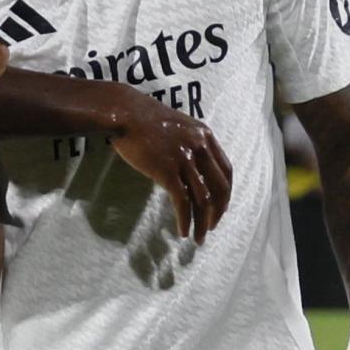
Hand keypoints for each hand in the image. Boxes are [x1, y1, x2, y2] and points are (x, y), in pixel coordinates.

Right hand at [109, 93, 232, 242]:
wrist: (123, 112)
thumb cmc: (142, 117)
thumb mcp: (176, 126)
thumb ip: (188, 142)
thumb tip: (190, 164)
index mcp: (205, 136)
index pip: (226, 170)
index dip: (226, 193)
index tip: (221, 207)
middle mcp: (200, 148)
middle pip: (220, 188)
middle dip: (218, 212)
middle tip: (212, 226)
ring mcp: (184, 160)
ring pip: (203, 199)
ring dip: (203, 222)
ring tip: (199, 237)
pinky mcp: (167, 171)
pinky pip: (183, 202)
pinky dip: (185, 220)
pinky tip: (182, 231)